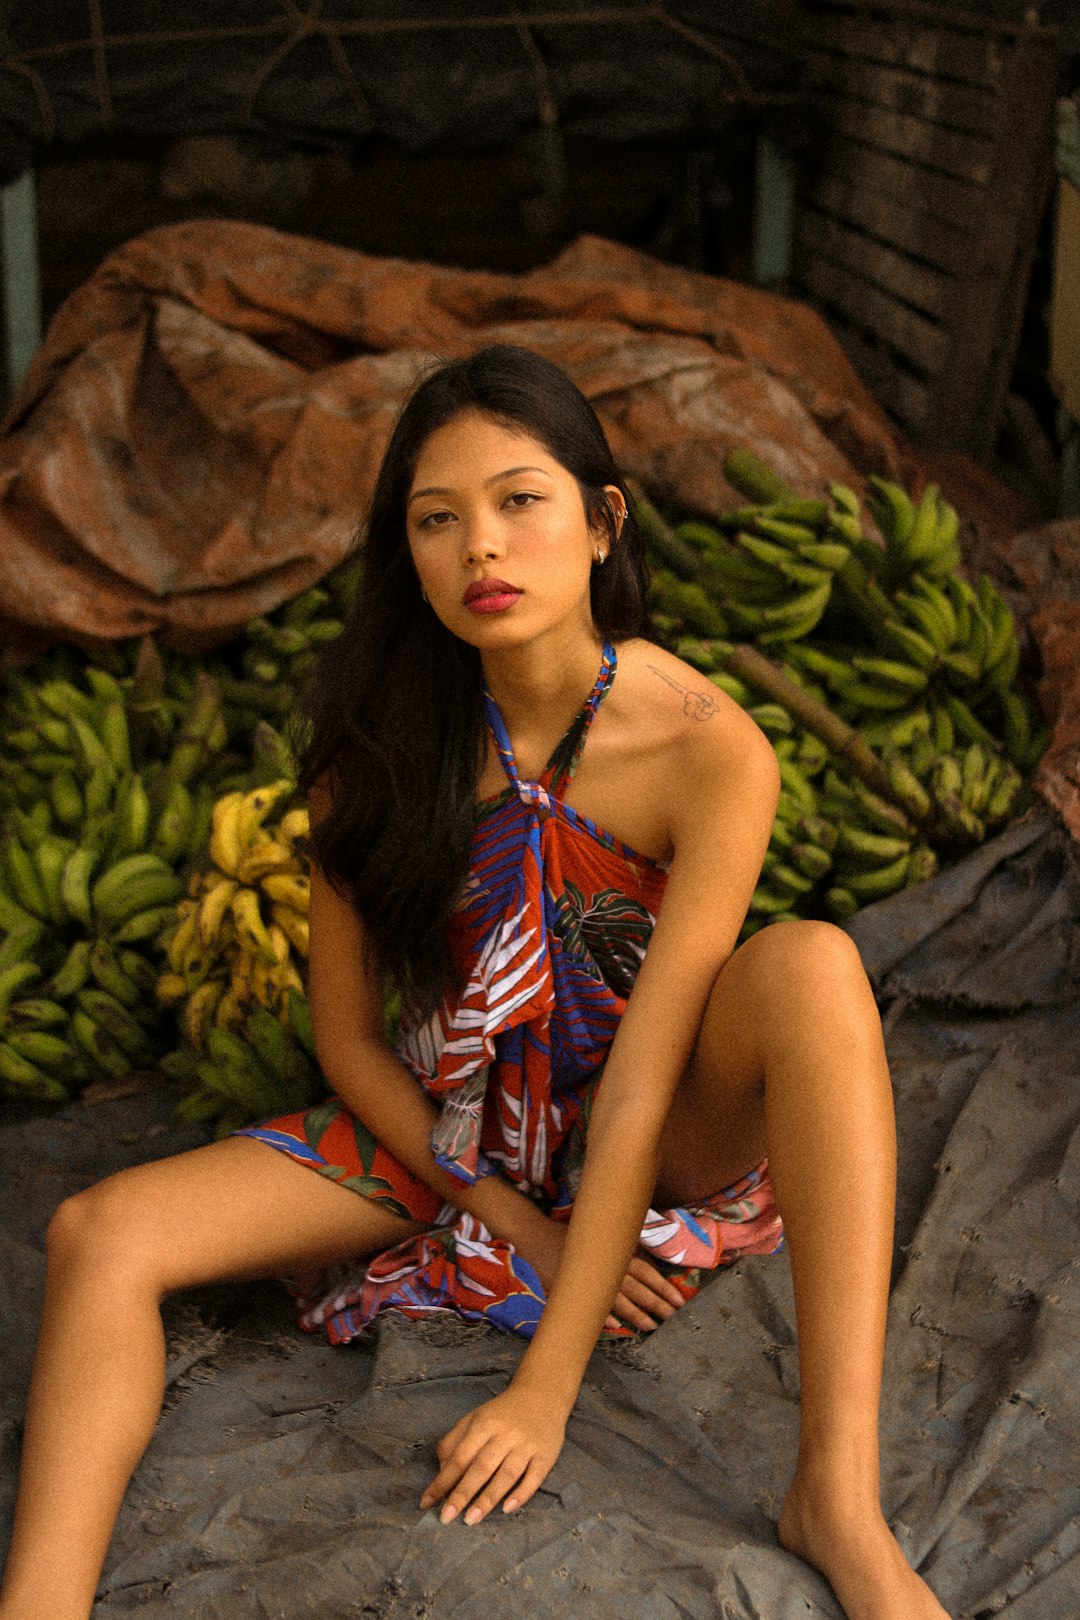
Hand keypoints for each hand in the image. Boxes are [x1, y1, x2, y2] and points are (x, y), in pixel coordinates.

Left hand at [419, 1384, 565, 1524]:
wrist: (542, 1394)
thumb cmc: (501, 1414)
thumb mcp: (473, 1418)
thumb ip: (453, 1442)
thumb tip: (440, 1472)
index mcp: (483, 1425)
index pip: (460, 1457)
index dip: (443, 1481)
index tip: (427, 1502)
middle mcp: (504, 1435)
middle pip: (481, 1467)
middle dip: (462, 1493)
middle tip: (446, 1517)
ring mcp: (526, 1445)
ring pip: (506, 1474)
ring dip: (488, 1498)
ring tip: (471, 1519)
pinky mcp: (545, 1455)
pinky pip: (534, 1477)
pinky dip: (521, 1493)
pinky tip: (507, 1508)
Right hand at [515, 1213, 686, 1335]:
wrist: (540, 1239)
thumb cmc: (576, 1240)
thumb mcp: (603, 1241)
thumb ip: (622, 1254)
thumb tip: (648, 1270)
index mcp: (616, 1254)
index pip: (645, 1271)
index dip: (663, 1285)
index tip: (679, 1300)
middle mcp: (606, 1266)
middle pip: (636, 1287)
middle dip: (656, 1303)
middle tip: (673, 1318)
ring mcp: (590, 1279)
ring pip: (618, 1298)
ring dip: (635, 1313)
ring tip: (651, 1326)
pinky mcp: (573, 1289)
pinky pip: (591, 1305)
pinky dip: (603, 1315)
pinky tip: (616, 1325)